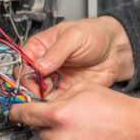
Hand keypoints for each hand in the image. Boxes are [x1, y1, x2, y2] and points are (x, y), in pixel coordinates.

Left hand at [9, 84, 139, 139]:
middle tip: (70, 119)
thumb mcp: (85, 89)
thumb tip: (42, 101)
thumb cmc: (118, 111)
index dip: (17, 111)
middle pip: (38, 131)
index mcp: (59, 116)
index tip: (14, 112)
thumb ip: (58, 96)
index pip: (24, 114)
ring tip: (83, 132)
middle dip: (49, 124)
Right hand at [20, 16, 134, 94]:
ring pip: (38, 95)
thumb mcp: (74, 37)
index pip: (23, 64)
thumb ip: (56, 52)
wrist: (116, 48)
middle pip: (27, 82)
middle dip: (31, 90)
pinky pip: (54, 101)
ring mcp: (54, 79)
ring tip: (51, 99)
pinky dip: (54, 105)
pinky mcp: (65, 91)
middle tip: (40, 95)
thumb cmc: (95, 34)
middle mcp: (44, 65)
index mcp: (40, 47)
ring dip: (42, 100)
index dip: (25, 76)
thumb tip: (39, 66)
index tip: (32, 84)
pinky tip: (60, 103)